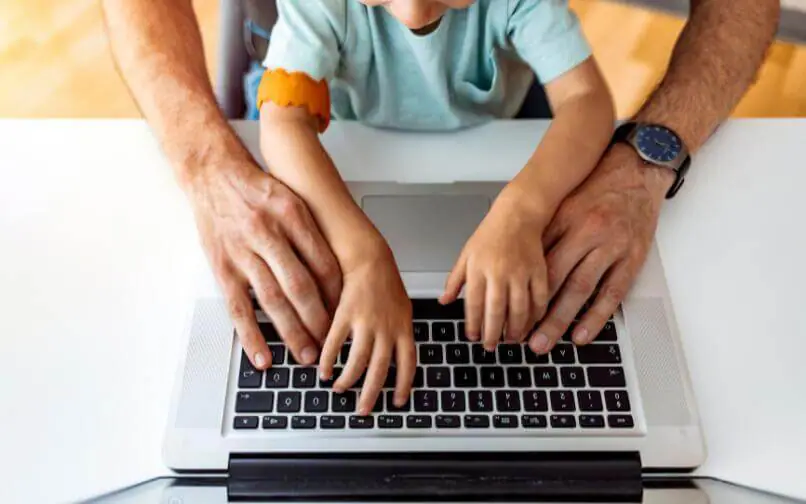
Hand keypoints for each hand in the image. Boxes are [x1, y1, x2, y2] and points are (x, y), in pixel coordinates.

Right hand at [186, 159, 341, 368]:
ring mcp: (242, 253)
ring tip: (306, 356)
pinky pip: (238, 308)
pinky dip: (251, 336)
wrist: (212, 174)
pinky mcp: (222, 268)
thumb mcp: (292, 199)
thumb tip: (337, 274)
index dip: (339, 294)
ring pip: (272, 301)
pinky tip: (262, 356)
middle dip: (319, 321)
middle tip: (332, 345)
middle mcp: (267, 233)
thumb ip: (311, 233)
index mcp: (291, 215)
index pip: (324, 263)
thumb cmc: (257, 189)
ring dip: (292, 333)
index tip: (348, 314)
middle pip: (300, 287)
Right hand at [318, 244, 415, 414]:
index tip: (399, 401)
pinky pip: (336, 344)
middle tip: (364, 409)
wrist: (370, 258)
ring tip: (340, 389)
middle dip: (371, 394)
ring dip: (348, 380)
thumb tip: (398, 357)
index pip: (408, 364)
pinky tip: (324, 369)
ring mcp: (367, 323)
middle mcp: (387, 328)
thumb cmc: (385, 283)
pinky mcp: (345, 315)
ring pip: (358, 361)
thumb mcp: (402, 309)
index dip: (404, 385)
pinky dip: (329, 360)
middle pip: (380, 370)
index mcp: (404, 328)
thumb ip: (400, 333)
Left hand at [440, 187, 549, 349]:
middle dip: (493, 333)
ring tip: (511, 339)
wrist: (518, 214)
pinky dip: (536, 315)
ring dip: (515, 329)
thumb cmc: (490, 234)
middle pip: (496, 311)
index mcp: (478, 269)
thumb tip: (443, 301)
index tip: (472, 337)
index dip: (473, 324)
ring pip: (519, 309)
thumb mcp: (466, 255)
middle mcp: (499, 272)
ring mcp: (521, 272)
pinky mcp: (539, 271)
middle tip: (491, 346)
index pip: (473, 304)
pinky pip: (539, 299)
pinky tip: (531, 323)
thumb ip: (454, 280)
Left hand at [530, 144, 673, 352]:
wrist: (636, 170)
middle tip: (520, 337)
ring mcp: (611, 247)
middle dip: (536, 313)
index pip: (536, 262)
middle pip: (555, 280)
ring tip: (545, 342)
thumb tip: (513, 266)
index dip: (519, 289)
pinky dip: (596, 317)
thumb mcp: (562, 203)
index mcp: (565, 220)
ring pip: (581, 290)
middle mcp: (587, 233)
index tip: (505, 310)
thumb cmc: (595, 188)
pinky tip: (581, 335)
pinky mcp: (632, 258)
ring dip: (561, 320)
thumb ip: (541, 233)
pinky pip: (612, 293)